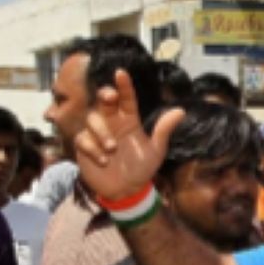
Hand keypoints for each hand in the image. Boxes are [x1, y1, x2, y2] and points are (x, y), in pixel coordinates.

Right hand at [73, 69, 184, 205]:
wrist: (126, 191)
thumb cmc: (141, 169)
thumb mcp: (156, 150)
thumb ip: (164, 130)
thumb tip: (180, 111)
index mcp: (130, 121)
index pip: (127, 99)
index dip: (124, 86)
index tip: (121, 73)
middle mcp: (112, 123)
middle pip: (104, 102)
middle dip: (105, 95)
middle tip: (110, 97)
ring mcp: (97, 134)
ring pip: (92, 119)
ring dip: (101, 132)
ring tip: (112, 149)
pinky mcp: (85, 147)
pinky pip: (83, 138)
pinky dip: (92, 148)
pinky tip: (102, 160)